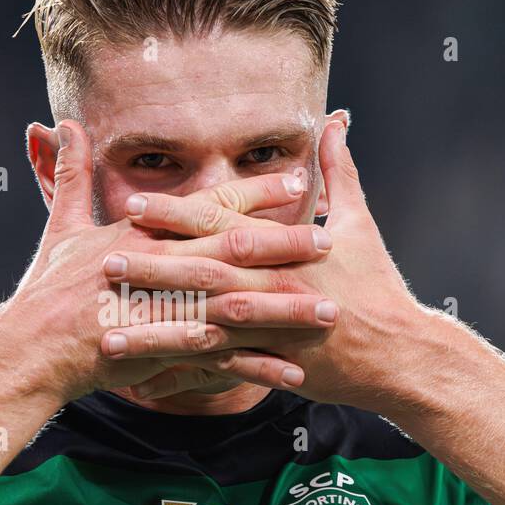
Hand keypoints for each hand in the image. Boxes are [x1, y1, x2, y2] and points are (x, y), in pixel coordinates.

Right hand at [4, 120, 339, 402]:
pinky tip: (293, 373)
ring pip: (241, 306)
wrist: (31, 347)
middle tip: (329, 240)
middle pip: (236, 250)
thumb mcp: (60, 227)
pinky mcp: (165, 353)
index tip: (295, 177)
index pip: (210, 205)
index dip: (255, 192)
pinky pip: (224, 361)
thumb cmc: (46, 291)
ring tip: (329, 312)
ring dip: (287, 310)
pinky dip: (259, 367)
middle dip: (286, 245)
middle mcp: (161, 267)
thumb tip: (63, 126)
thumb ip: (71, 176)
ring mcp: (166, 312)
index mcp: (144, 234)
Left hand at [105, 121, 429, 413]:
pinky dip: (179, 379)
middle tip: (104, 261)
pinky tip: (141, 384)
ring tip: (108, 333)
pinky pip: (216, 374)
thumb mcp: (360, 222)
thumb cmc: (377, 285)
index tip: (133, 207)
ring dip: (153, 330)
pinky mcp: (270, 366)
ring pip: (202, 329)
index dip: (175, 214)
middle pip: (202, 274)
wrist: (399, 353)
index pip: (221, 224)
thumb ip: (338, 171)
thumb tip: (337, 120)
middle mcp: (272, 286)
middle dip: (152, 267)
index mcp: (285, 248)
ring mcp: (269, 330)